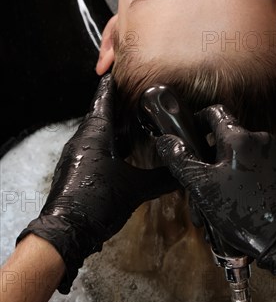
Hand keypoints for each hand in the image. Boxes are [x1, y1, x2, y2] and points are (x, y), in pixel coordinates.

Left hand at [16, 74, 178, 292]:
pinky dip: (111, 142)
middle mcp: (83, 139)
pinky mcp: (78, 168)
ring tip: (137, 120)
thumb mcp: (135, 189)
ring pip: (99, 132)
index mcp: (95, 134)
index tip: (121, 70)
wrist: (66, 231)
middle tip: (139, 96)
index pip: (104, 100)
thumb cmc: (98, 202)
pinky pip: (96, 146)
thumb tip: (184, 172)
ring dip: (116, 126)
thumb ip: (162, 179)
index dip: (112, 85)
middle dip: (120, 105)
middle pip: (102, 114)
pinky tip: (126, 150)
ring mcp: (78, 154)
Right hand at [156, 104, 275, 275]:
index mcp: (239, 137)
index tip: (190, 135)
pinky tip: (235, 201)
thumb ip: (181, 160)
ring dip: (225, 171)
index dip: (198, 120)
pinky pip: (255, 166)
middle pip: (226, 137)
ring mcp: (274, 154)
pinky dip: (242, 177)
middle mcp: (259, 139)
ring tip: (215, 200)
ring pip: (240, 154)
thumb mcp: (202, 187)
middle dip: (209, 157)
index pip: (214, 112)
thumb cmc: (243, 211)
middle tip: (198, 182)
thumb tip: (166, 140)